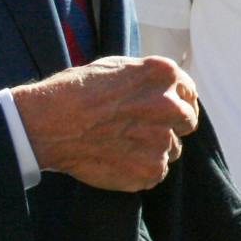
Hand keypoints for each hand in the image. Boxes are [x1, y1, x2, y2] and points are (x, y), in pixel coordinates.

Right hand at [10, 55, 199, 190]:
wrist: (50, 123)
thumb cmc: (77, 91)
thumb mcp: (118, 68)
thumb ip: (148, 79)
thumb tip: (166, 90)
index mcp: (164, 75)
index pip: (189, 93)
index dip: (178, 103)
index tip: (167, 113)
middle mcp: (170, 105)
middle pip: (187, 122)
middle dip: (170, 126)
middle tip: (143, 132)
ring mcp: (162, 139)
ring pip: (172, 149)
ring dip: (154, 150)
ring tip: (123, 146)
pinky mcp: (151, 169)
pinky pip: (157, 173)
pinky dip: (141, 171)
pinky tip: (118, 161)